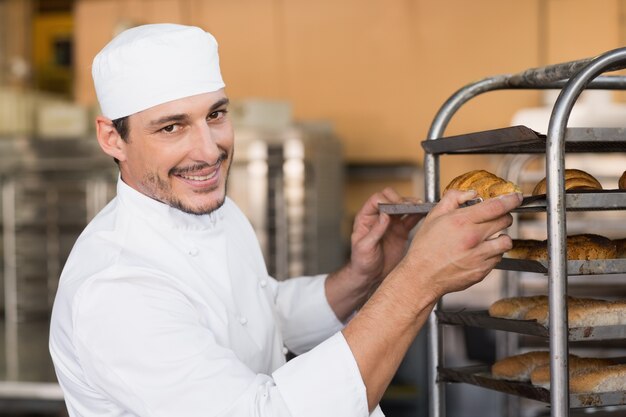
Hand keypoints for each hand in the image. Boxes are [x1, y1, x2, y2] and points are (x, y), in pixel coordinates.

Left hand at [349, 188, 423, 290]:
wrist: (370, 276)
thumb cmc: (361, 262)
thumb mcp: (365, 247)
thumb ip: (375, 231)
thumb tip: (385, 215)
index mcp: (366, 218)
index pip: (377, 200)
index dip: (387, 199)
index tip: (396, 206)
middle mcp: (379, 217)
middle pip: (392, 199)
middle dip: (402, 200)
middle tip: (411, 206)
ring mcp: (392, 223)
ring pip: (403, 207)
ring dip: (412, 205)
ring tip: (421, 207)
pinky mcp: (401, 231)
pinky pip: (411, 219)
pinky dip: (419, 215)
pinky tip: (426, 214)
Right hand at [398, 189, 521, 299]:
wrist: (422, 276)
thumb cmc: (426, 247)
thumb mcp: (434, 216)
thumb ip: (453, 198)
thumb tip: (471, 193)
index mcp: (461, 221)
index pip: (496, 206)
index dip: (510, 200)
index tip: (516, 198)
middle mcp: (473, 238)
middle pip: (505, 221)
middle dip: (503, 216)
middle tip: (495, 218)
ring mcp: (479, 256)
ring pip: (506, 241)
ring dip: (500, 237)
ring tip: (488, 238)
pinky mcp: (482, 271)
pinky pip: (497, 258)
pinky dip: (492, 253)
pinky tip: (479, 252)